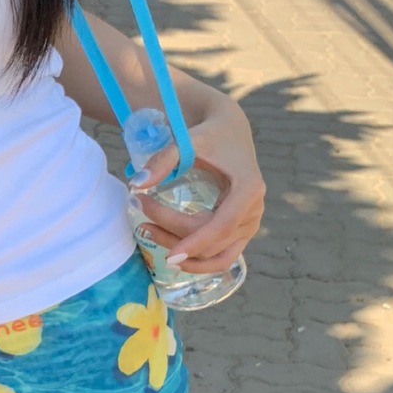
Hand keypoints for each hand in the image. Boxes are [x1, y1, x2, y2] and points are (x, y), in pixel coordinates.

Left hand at [132, 95, 263, 274]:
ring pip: (217, 255)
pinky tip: (173, 253)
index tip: (168, 257)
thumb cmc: (210, 135)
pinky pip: (222, 256)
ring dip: (184, 255)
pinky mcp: (243, 230)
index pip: (221, 226)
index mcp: (249, 188)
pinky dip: (198, 261)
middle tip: (141, 223)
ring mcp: (251, 223)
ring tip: (150, 235)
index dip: (195, 243)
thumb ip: (163, 160)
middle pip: (213, 241)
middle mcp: (255, 210)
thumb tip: (137, 185)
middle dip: (175, 238)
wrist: (230, 131)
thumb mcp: (187, 141)